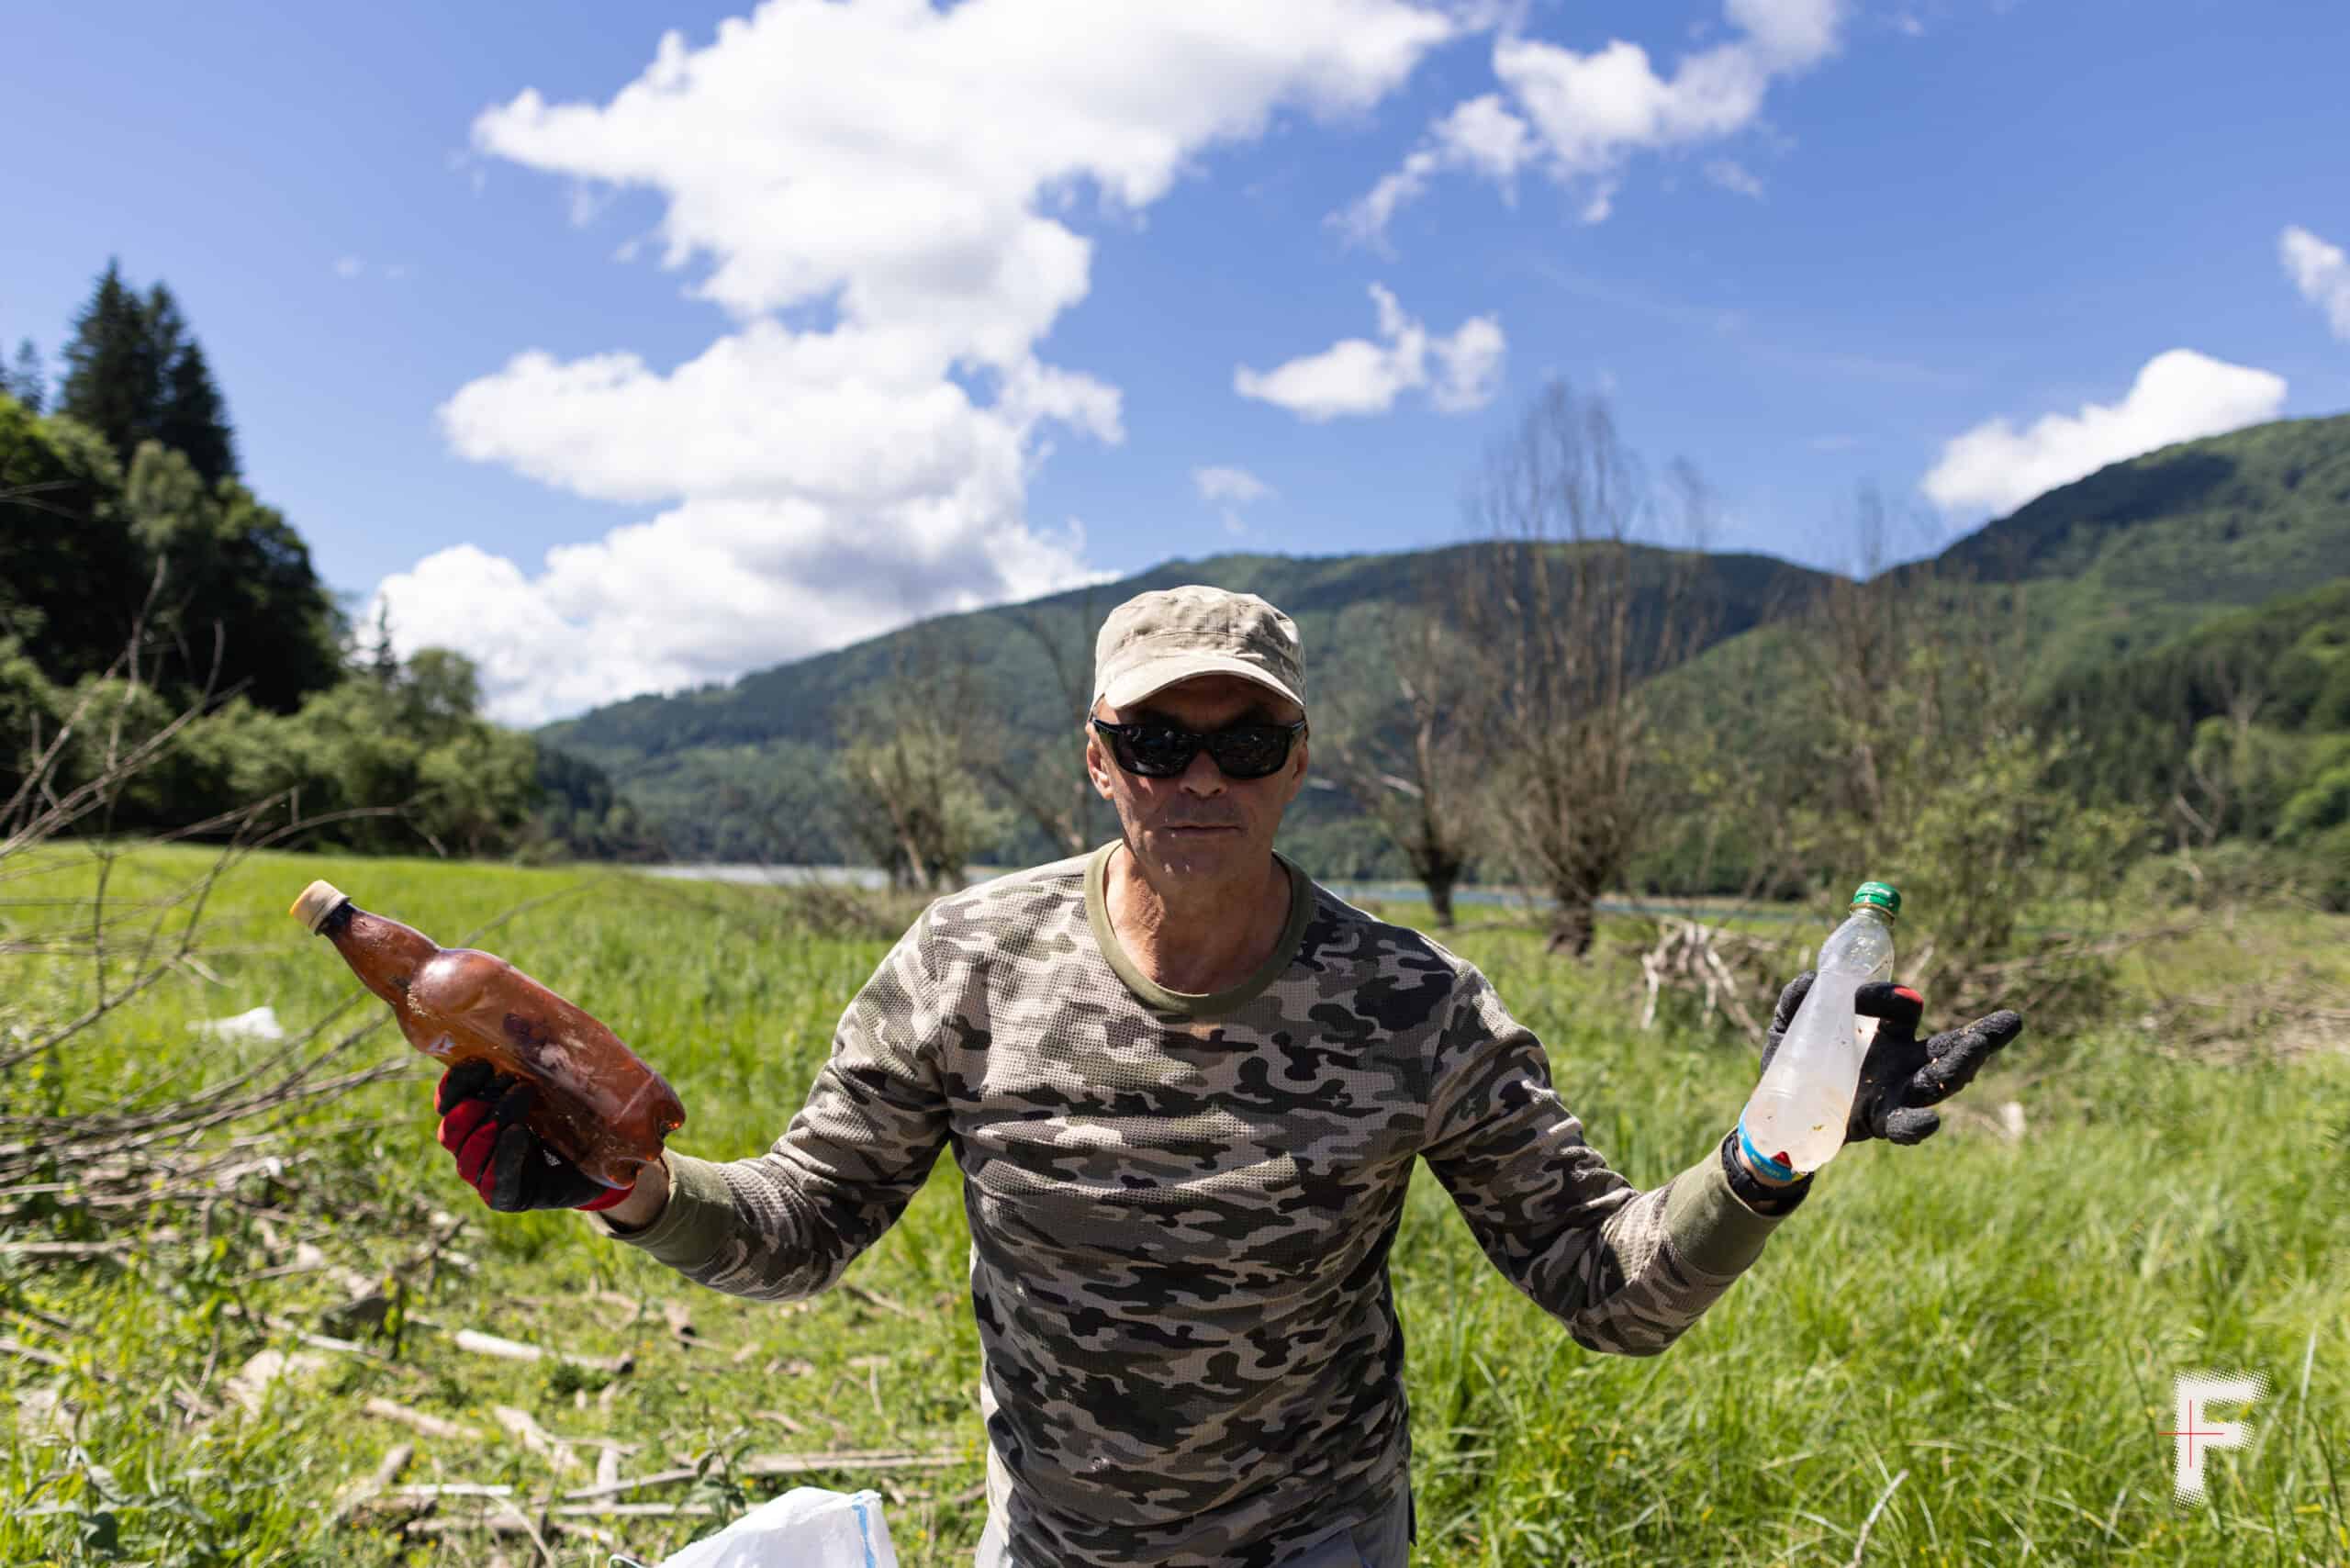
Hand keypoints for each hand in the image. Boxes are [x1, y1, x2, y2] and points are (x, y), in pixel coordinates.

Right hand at [435, 1057, 632, 1212]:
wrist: (610, 1159)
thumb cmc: (580, 1113)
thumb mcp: (562, 1079)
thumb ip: (539, 1051)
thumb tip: (518, 1017)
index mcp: (481, 1115)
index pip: (449, 1101)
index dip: (456, 1084)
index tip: (482, 1064)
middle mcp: (477, 1146)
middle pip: (451, 1131)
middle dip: (473, 1106)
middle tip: (511, 1085)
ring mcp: (490, 1175)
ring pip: (466, 1158)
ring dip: (489, 1130)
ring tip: (520, 1110)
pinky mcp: (510, 1197)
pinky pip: (495, 1184)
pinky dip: (503, 1158)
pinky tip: (516, 1136)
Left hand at [1761, 973, 2023, 1145]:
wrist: (1781, 1112)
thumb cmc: (1797, 1061)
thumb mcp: (1791, 1023)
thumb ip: (1799, 998)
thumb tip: (1812, 980)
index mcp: (1889, 1034)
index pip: (1905, 1008)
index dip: (1889, 997)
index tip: (1856, 994)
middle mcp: (1903, 1063)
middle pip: (1950, 1049)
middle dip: (1982, 1036)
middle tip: (2010, 1022)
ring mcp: (1896, 1094)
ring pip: (1937, 1084)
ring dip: (1959, 1068)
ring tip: (1977, 1050)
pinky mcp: (1878, 1122)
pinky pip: (1903, 1126)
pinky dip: (1917, 1126)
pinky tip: (1931, 1122)